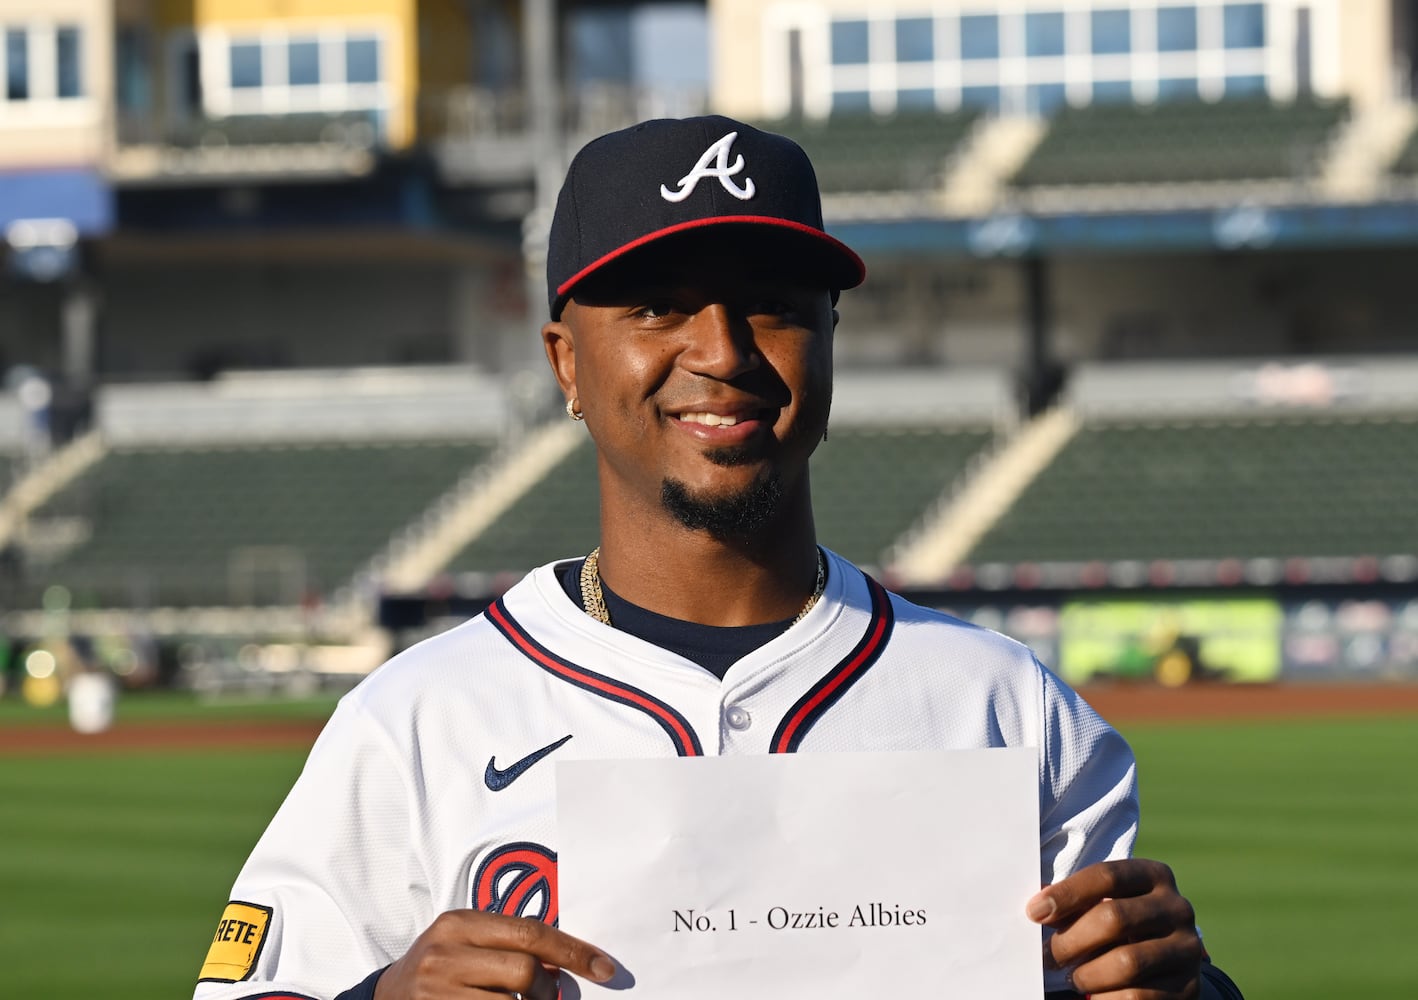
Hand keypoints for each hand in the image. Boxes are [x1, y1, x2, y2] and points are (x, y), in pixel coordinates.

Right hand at [374, 909, 615, 999]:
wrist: (388, 997)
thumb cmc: (441, 966)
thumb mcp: (467, 942)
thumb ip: (510, 943)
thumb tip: (567, 961)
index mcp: (459, 924)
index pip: (530, 932)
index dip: (574, 952)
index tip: (605, 968)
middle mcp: (444, 954)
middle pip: (526, 971)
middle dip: (549, 989)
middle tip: (550, 998)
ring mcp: (437, 992)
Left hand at [1027, 858, 1203, 999]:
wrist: (1166, 969)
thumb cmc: (1120, 929)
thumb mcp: (1104, 906)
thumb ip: (1076, 903)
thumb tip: (1038, 908)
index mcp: (1154, 876)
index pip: (1106, 876)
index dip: (1066, 894)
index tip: (1034, 913)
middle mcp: (1178, 908)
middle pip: (1114, 918)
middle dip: (1071, 940)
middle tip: (1047, 957)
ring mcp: (1187, 949)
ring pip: (1127, 962)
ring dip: (1087, 974)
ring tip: (1072, 977)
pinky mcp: (1189, 988)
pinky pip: (1137, 996)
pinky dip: (1105, 998)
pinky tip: (1095, 996)